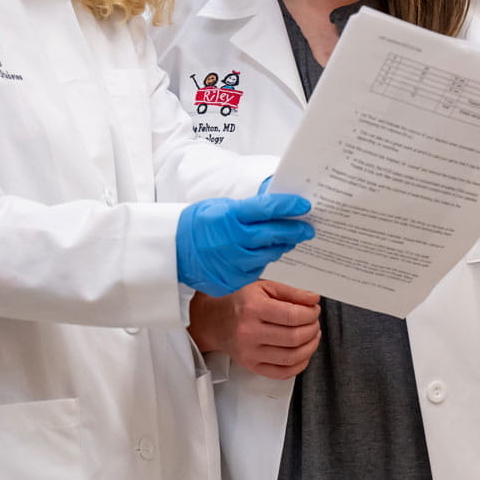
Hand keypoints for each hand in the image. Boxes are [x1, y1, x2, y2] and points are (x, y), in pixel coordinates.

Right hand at [174, 193, 313, 296]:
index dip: (288, 207)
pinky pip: (255, 271)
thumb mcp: (221, 207)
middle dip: (294, 231)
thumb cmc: (198, 224)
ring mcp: (230, 264)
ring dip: (281, 247)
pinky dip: (263, 262)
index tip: (304, 206)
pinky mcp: (230, 281)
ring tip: (289, 240)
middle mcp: (231, 242)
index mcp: (228, 217)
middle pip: (272, 235)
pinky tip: (266, 254)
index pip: (266, 209)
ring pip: (267, 256)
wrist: (172, 251)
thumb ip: (249, 206)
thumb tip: (277, 197)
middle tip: (308, 228)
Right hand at [189, 280, 321, 377]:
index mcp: (253, 308)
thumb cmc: (240, 302)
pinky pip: (282, 373)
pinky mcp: (251, 366)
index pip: (293, 316)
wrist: (214, 321)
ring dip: (310, 347)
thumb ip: (291, 292)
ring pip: (291, 357)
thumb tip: (313, 300)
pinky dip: (299, 365)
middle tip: (314, 322)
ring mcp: (250, 352)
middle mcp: (250, 332)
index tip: (314, 310)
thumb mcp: (264, 287)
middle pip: (294, 337)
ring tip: (312, 336)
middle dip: (312, 329)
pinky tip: (303, 353)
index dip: (311, 314)